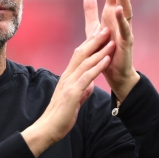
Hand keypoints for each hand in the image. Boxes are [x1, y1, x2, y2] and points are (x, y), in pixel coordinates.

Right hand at [22, 27, 114, 156]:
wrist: (47, 129)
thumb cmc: (59, 117)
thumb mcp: (74, 101)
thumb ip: (82, 91)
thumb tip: (89, 85)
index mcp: (67, 78)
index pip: (79, 56)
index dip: (89, 43)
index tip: (99, 33)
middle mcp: (67, 77)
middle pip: (81, 53)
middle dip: (94, 39)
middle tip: (106, 27)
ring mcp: (69, 84)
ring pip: (85, 62)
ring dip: (99, 50)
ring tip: (111, 39)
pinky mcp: (72, 93)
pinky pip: (87, 77)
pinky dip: (97, 67)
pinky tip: (106, 60)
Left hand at [83, 0, 139, 101]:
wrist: (114, 73)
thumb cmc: (106, 50)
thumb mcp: (94, 28)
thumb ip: (91, 11)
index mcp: (111, 16)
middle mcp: (120, 20)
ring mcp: (125, 30)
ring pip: (126, 10)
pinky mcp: (126, 42)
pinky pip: (125, 29)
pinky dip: (122, 19)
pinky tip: (119, 9)